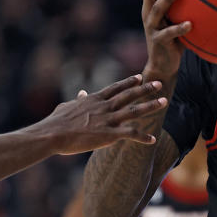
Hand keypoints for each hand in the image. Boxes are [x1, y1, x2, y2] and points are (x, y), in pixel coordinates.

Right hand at [31, 74, 167, 153]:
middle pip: (129, 95)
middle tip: (159, 83)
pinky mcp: (109, 134)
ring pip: (135, 110)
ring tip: (165, 101)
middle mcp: (104, 107)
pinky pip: (131, 134)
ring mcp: (108, 120)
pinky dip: (143, 137)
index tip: (140, 77)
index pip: (115, 88)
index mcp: (94, 100)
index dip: (129, 82)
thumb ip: (78, 100)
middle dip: (146, 89)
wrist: (51, 135)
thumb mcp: (66, 106)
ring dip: (151, 106)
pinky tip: (153, 139)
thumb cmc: (55, 122)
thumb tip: (82, 93)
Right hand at [142, 0, 190, 77]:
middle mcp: (148, 11)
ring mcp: (151, 26)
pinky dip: (179, 28)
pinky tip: (191, 24)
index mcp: (153, 2)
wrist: (163, 65)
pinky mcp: (157, 42)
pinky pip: (168, 33)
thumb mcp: (183, 17)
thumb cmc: (178, 38)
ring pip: (156, 8)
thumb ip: (192, 3)